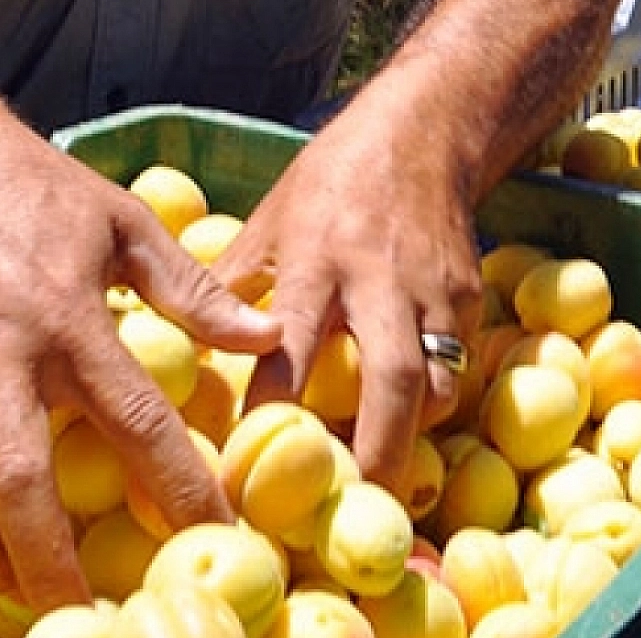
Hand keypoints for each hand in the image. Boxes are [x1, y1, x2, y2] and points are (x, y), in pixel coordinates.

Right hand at [0, 113, 279, 610]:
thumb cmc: (32, 185)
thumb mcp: (122, 220)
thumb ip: (190, 289)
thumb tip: (264, 335)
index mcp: (72, 317)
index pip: (137, 422)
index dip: (181, 488)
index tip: (219, 537)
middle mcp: (4, 354)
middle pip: (28, 485)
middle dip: (58, 565)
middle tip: (93, 616)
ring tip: (26, 604)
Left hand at [211, 107, 481, 491]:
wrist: (425, 131)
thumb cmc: (329, 181)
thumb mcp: (266, 221)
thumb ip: (229, 286)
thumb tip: (169, 347)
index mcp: (313, 257)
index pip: (289, 345)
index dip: (271, 409)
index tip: (244, 467)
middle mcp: (378, 278)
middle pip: (389, 380)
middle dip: (374, 452)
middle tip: (351, 510)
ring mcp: (433, 292)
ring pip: (436, 384)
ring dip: (410, 439)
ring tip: (377, 485)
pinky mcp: (471, 300)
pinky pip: (455, 368)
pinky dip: (432, 406)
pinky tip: (405, 431)